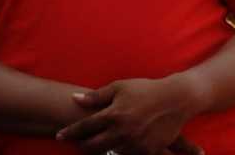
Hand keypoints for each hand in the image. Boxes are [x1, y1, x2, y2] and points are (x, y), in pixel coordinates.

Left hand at [57, 76, 204, 154]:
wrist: (175, 99)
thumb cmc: (145, 89)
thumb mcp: (120, 87)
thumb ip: (96, 96)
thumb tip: (75, 98)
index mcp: (113, 114)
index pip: (84, 127)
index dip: (69, 132)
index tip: (59, 135)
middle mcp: (122, 132)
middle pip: (93, 146)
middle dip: (82, 146)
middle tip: (77, 144)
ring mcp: (135, 144)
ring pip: (110, 153)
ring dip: (102, 150)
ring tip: (96, 146)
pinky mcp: (148, 151)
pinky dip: (121, 152)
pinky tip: (119, 148)